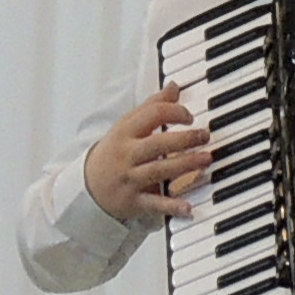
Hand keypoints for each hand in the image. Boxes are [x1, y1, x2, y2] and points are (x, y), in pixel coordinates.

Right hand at [88, 86, 213, 222]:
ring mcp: (129, 179)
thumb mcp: (127, 126)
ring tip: (206, 159)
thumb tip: (174, 87)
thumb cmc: (114, 152)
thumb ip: (152, 106)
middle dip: (184, 138)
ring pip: (159, 170)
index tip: (190, 117)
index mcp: (125, 132)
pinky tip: (189, 207)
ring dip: (185, 165)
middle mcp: (127, 154)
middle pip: (157, 143)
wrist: (88, 187)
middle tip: (205, 136)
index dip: (175, 112)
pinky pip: (154, 204)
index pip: (152, 115)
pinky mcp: (134, 202)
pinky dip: (171, 206)